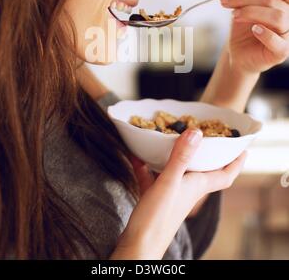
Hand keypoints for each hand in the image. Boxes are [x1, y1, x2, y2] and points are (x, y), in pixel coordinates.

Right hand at [111, 129, 245, 259]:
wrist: (138, 246)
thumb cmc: (157, 219)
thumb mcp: (169, 183)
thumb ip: (182, 157)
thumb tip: (196, 133)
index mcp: (197, 185)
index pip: (226, 175)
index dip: (236, 163)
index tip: (242, 148)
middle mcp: (187, 189)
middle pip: (204, 170)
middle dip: (208, 153)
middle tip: (208, 134)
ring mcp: (171, 193)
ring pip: (178, 170)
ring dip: (177, 154)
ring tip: (173, 136)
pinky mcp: (155, 197)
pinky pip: (154, 176)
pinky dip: (147, 165)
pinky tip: (137, 154)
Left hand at [221, 0, 288, 73]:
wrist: (237, 52)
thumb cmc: (245, 27)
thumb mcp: (250, 2)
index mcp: (286, 4)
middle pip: (276, 1)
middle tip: (228, 0)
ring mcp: (288, 36)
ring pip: (278, 18)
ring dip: (252, 13)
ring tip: (234, 15)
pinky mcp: (281, 52)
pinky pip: (278, 42)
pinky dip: (264, 33)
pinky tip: (253, 29)